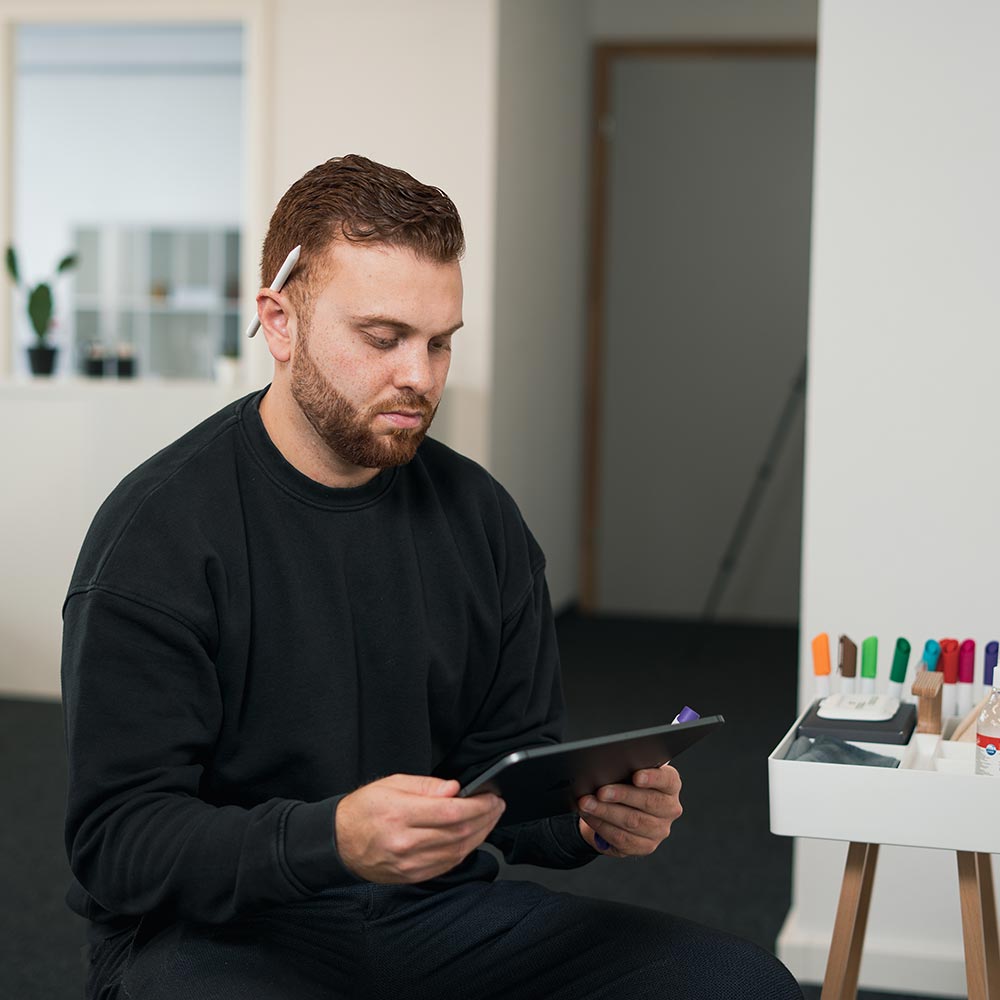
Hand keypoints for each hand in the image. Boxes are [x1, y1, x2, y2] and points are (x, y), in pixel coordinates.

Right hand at [335, 774, 504, 882]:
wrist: (340, 841)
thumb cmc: (364, 809)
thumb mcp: (392, 784)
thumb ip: (427, 786)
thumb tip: (455, 789)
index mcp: (399, 814)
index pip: (450, 812)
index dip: (478, 805)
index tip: (491, 797)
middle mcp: (405, 843)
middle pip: (458, 833)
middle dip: (485, 818)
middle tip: (497, 806)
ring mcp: (409, 864)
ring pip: (457, 852)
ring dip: (480, 835)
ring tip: (490, 819)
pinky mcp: (412, 876)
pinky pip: (447, 865)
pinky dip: (465, 851)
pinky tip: (472, 837)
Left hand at [577, 764, 681, 857]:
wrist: (616, 811)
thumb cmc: (624, 785)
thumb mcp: (628, 773)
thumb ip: (626, 769)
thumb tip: (608, 768)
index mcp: (670, 786)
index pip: (667, 780)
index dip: (652, 778)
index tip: (636, 776)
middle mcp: (669, 809)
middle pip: (648, 802)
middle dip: (621, 795)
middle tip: (600, 791)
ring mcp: (659, 830)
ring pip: (632, 821)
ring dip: (606, 812)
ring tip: (587, 803)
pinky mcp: (645, 846)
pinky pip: (622, 838)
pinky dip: (602, 826)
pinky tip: (590, 816)